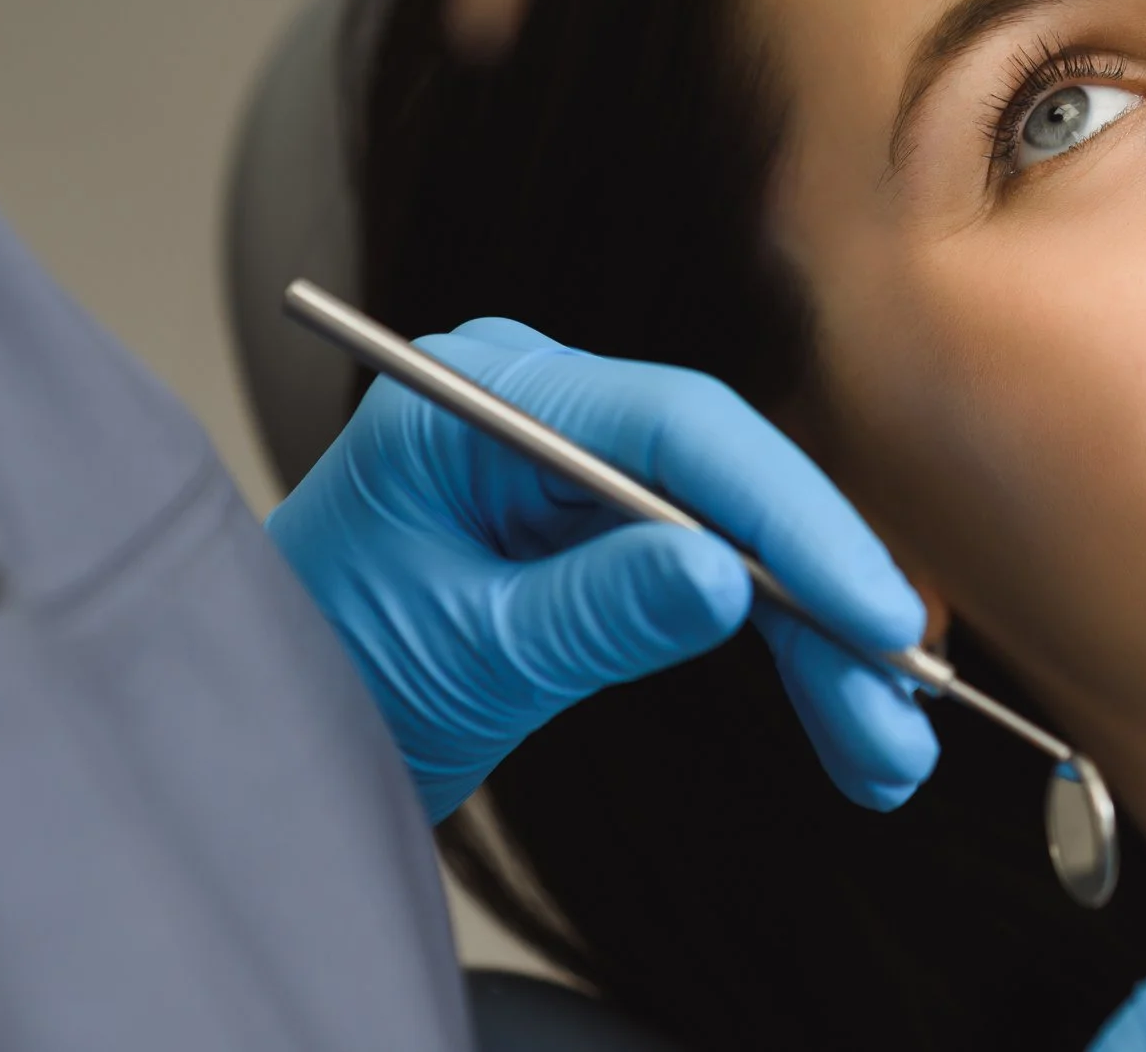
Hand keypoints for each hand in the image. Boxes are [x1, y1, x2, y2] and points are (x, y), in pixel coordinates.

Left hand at [265, 318, 936, 822]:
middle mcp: (544, 414)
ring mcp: (577, 475)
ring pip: (745, 546)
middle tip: (901, 693)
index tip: (870, 609)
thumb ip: (592, 611)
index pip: (679, 430)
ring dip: (822, 648)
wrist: (244, 740)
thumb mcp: (456, 650)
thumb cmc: (309, 671)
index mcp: (487, 398)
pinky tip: (846, 723)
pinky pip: (719, 584)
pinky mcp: (601, 540)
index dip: (790, 519)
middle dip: (825, 599)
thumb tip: (728, 581)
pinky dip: (783, 657)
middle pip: (731, 486)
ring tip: (887, 748)